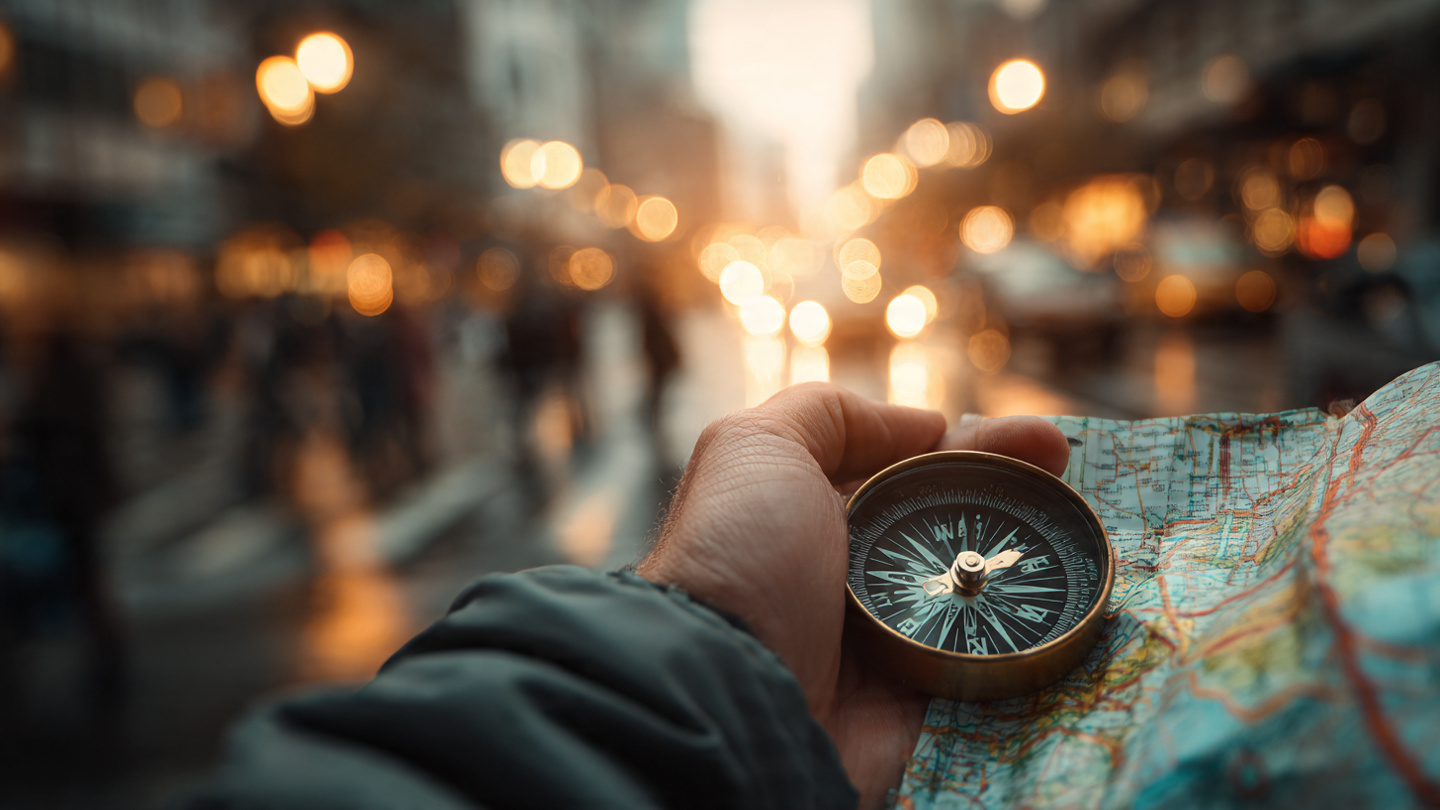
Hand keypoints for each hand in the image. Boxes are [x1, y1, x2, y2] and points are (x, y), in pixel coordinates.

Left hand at [638, 384, 1068, 808]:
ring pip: (998, 601)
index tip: (1045, 441)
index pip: (920, 475)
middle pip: (969, 531)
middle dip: (1030, 499)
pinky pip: (1008, 679)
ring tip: (1100, 538)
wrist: (729, 694)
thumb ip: (830, 416)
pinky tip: (1099, 615)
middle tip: (1076, 476)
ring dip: (1050, 572)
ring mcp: (905, 648)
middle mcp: (865, 581)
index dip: (983, 451)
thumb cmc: (739, 560)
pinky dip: (1054, 652)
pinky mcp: (936, 714)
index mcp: (823, 521)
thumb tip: (927, 424)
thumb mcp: (756, 448)